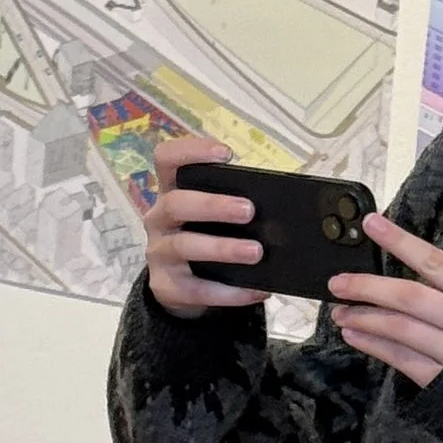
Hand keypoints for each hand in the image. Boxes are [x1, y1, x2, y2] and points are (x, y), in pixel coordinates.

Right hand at [142, 133, 263, 318]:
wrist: (180, 288)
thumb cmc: (204, 237)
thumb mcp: (211, 217)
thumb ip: (233, 203)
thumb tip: (283, 208)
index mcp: (171, 191)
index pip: (166, 159)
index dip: (191, 151)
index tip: (226, 154)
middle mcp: (159, 218)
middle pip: (176, 203)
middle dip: (212, 205)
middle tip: (249, 210)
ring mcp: (159, 253)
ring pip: (184, 246)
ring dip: (222, 247)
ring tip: (255, 252)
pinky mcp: (166, 287)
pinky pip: (198, 289)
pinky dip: (230, 291)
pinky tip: (258, 289)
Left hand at [329, 212, 442, 387]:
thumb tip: (400, 269)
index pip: (435, 262)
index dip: (401, 242)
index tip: (371, 223)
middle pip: (410, 297)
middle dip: (368, 287)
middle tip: (337, 283)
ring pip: (399, 328)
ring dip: (364, 317)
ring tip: (339, 311)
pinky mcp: (440, 381)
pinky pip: (399, 358)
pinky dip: (372, 344)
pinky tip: (353, 334)